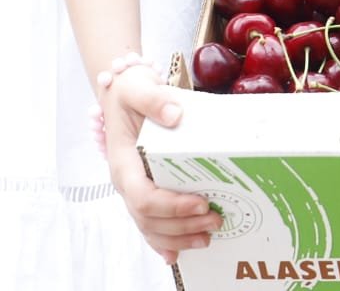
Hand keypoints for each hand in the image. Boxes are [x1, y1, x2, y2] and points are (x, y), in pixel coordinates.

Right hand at [102, 68, 220, 263]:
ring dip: (178, 237)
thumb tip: (174, 115)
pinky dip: (164, 241)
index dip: (172, 206)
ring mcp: (134, 189)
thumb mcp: (138, 86)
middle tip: (216, 219)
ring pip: (150, 227)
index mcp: (123, 163)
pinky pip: (150, 223)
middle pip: (149, 219)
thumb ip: (154, 99)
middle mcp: (126, 182)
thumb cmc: (130, 91)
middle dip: (182, 225)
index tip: (200, 203)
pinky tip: (178, 253)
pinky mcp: (144, 191)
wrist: (123, 93)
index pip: (143, 197)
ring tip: (208, 236)